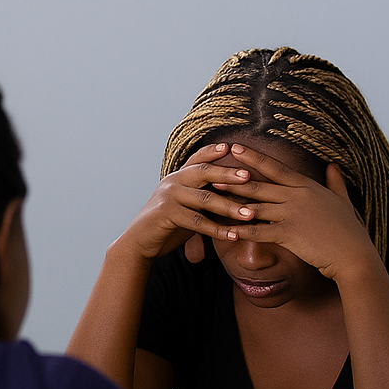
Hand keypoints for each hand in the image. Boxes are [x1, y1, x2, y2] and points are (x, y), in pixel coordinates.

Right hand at [118, 144, 257, 263]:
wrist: (139, 242)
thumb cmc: (167, 225)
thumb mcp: (187, 206)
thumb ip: (204, 198)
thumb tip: (235, 197)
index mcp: (178, 177)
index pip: (198, 159)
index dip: (213, 152)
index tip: (232, 146)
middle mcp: (173, 182)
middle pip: (204, 172)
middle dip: (228, 174)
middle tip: (249, 176)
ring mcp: (168, 197)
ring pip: (204, 199)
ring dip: (229, 207)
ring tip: (250, 215)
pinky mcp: (166, 214)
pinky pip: (197, 221)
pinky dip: (217, 230)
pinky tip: (233, 236)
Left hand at [212, 146, 376, 280]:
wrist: (354, 255)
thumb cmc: (349, 230)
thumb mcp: (343, 201)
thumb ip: (335, 182)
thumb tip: (333, 166)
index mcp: (307, 186)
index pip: (276, 168)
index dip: (254, 157)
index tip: (236, 148)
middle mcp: (297, 196)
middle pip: (260, 184)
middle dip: (235, 178)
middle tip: (213, 171)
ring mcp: (292, 214)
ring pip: (256, 205)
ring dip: (233, 202)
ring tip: (213, 197)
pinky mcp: (289, 234)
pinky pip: (259, 232)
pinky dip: (242, 232)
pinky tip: (226, 231)